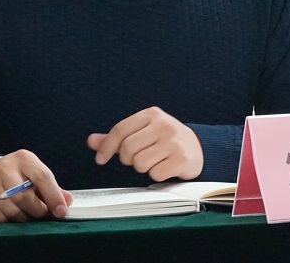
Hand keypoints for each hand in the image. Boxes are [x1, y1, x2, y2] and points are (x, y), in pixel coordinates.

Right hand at [0, 149, 73, 222]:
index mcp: (24, 159)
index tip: (61, 211)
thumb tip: (67, 201)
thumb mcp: (34, 173)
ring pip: (13, 211)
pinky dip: (10, 221)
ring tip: (28, 213)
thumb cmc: (17, 174)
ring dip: (25, 218)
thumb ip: (52, 187)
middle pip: (25, 197)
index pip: (42, 177)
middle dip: (38, 211)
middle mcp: (5, 169)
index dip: (53, 196)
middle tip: (43, 214)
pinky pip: (0, 218)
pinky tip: (12, 213)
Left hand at [87, 107, 203, 181]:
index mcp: (151, 114)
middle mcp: (163, 125)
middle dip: (128, 159)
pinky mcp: (182, 159)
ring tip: (154, 161)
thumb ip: (117, 137)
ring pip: (140, 163)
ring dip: (143, 168)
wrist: (198, 148)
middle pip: (128, 149)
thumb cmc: (164, 140)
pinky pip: (155, 174)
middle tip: (139, 159)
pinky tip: (165, 167)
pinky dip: (157, 175)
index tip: (100, 159)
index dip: (106, 147)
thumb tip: (91, 141)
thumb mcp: (142, 132)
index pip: (120, 130)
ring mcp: (174, 142)